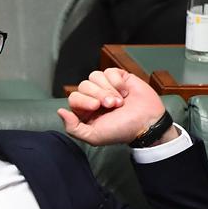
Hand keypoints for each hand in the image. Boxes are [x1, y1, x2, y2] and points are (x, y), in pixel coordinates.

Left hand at [57, 68, 175, 145]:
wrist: (147, 123)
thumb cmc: (121, 131)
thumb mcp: (94, 136)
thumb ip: (73, 128)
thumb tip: (60, 111)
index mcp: (84, 111)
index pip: (73, 97)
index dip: (83, 100)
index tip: (96, 107)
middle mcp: (93, 97)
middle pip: (84, 85)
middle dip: (98, 94)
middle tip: (111, 105)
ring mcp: (106, 86)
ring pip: (95, 76)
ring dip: (108, 89)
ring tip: (119, 101)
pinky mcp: (119, 78)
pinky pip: (109, 71)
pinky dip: (117, 81)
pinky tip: (125, 92)